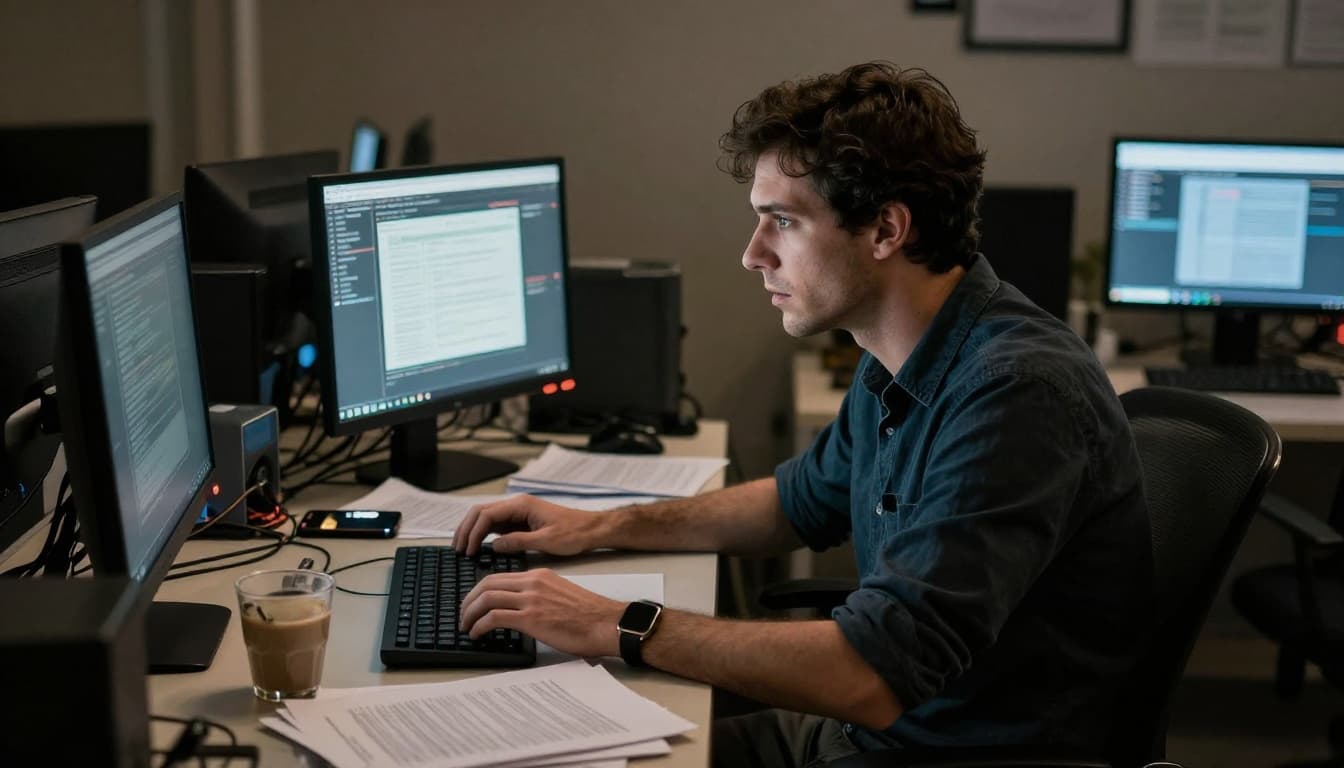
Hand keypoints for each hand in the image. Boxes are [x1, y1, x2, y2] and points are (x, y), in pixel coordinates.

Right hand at [454, 495, 603, 555]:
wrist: (592, 529)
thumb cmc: (574, 533)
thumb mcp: (546, 540)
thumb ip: (518, 542)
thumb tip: (494, 547)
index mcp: (522, 505)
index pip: (486, 515)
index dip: (473, 532)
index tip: (468, 551)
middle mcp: (517, 505)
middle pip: (480, 512)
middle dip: (466, 529)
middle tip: (457, 550)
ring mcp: (518, 513)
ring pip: (486, 518)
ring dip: (472, 531)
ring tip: (463, 549)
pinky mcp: (521, 522)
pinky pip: (496, 525)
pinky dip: (484, 535)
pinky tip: (478, 548)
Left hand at [459, 568, 624, 657]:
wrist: (606, 623)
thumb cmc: (589, 616)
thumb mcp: (560, 595)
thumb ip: (539, 597)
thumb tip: (521, 611)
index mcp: (539, 576)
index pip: (499, 577)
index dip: (480, 591)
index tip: (473, 604)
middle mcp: (532, 583)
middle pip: (487, 584)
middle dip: (469, 600)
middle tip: (463, 615)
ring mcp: (531, 599)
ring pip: (487, 599)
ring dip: (470, 613)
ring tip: (466, 626)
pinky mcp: (531, 618)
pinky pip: (494, 617)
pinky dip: (480, 626)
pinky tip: (477, 634)